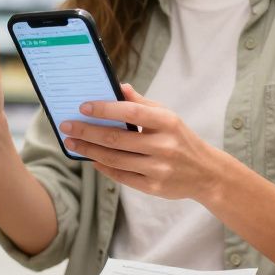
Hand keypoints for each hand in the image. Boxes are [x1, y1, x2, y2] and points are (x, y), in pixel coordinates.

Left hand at [60, 84, 221, 200]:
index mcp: (168, 122)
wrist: (207, 174)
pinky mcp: (154, 187)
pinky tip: (92, 159)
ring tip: (72, 142)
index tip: (83, 107)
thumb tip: (119, 86)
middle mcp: (164, 146)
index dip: (105, 109)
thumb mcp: (168, 117)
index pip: (131, 112)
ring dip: (89, 150)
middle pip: (117, 139)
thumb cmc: (181, 139)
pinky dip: (104, 167)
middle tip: (67, 126)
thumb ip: (142, 103)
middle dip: (87, 131)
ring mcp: (159, 169)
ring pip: (115, 159)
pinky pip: (122, 177)